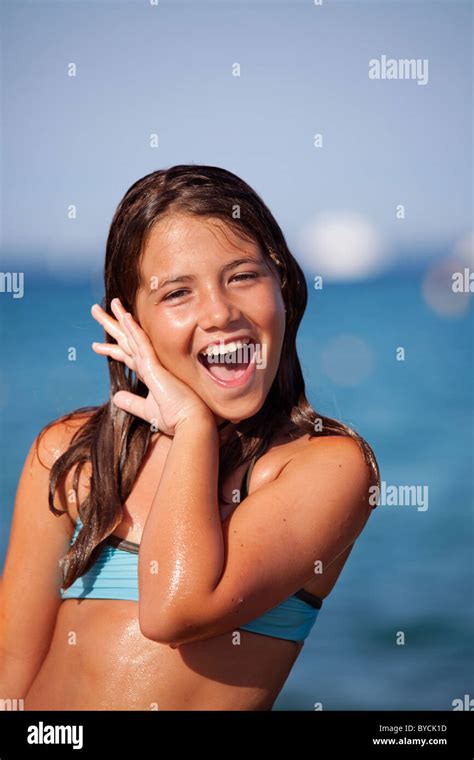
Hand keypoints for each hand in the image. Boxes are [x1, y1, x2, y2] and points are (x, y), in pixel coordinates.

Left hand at [91, 298, 213, 435]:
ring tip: (98, 308)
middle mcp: (150, 363)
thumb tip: (116, 397)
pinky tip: (124, 317)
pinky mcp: (156, 366)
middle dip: (110, 325)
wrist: (191, 421)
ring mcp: (153, 362)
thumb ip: (132, 402)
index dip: (112, 349)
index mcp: (150, 373)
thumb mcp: (147, 410)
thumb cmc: (175, 417)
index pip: (127, 356)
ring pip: (130, 336)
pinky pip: (142, 343)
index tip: (97, 345)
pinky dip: (133, 329)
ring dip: (116, 320)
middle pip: (125, 340)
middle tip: (95, 310)